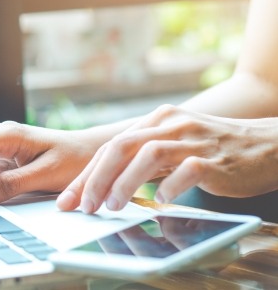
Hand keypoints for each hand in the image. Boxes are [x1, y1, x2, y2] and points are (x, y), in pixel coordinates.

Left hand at [57, 104, 277, 213]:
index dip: (87, 174)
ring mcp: (193, 140)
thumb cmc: (211, 148)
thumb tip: (104, 182)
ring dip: (125, 182)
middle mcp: (170, 124)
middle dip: (96, 178)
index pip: (111, 146)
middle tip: (84, 206)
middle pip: (121, 146)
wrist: (265, 144)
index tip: (69, 198)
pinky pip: (187, 170)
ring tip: (112, 206)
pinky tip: (161, 200)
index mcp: (156, 120)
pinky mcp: (215, 159)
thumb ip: (142, 157)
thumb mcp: (172, 144)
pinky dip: (169, 186)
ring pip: (149, 154)